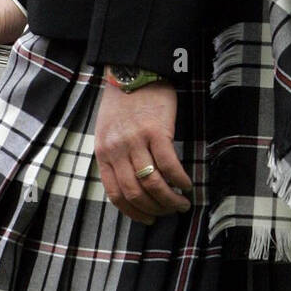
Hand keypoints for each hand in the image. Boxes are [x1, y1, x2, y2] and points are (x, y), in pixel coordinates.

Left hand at [94, 74, 192, 224]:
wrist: (133, 70)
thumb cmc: (122, 101)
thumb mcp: (107, 130)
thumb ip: (114, 156)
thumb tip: (130, 183)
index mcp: (103, 152)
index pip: (116, 194)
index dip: (133, 212)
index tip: (147, 219)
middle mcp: (117, 150)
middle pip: (135, 193)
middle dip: (155, 209)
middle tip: (169, 212)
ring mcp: (136, 141)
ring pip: (153, 183)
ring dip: (170, 199)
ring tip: (181, 203)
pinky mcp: (156, 131)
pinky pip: (169, 165)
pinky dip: (180, 179)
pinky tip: (187, 184)